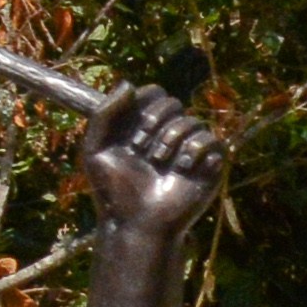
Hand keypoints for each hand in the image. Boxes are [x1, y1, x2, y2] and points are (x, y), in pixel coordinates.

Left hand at [85, 84, 230, 245]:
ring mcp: (190, 148)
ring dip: (170, 142)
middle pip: (173, 102)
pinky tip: (181, 171)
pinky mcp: (210, 163)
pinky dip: (192, 152)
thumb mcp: (95, 148)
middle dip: (154, 123)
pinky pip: (210, 140)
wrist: (137, 223)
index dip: (143, 104)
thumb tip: (129, 83)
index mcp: (143, 125)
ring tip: (159, 165)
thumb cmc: (114, 191)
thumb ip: (104, 113)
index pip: (154, 93)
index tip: (130, 128)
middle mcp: (168, 133)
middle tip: (140, 149)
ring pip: (191, 121)